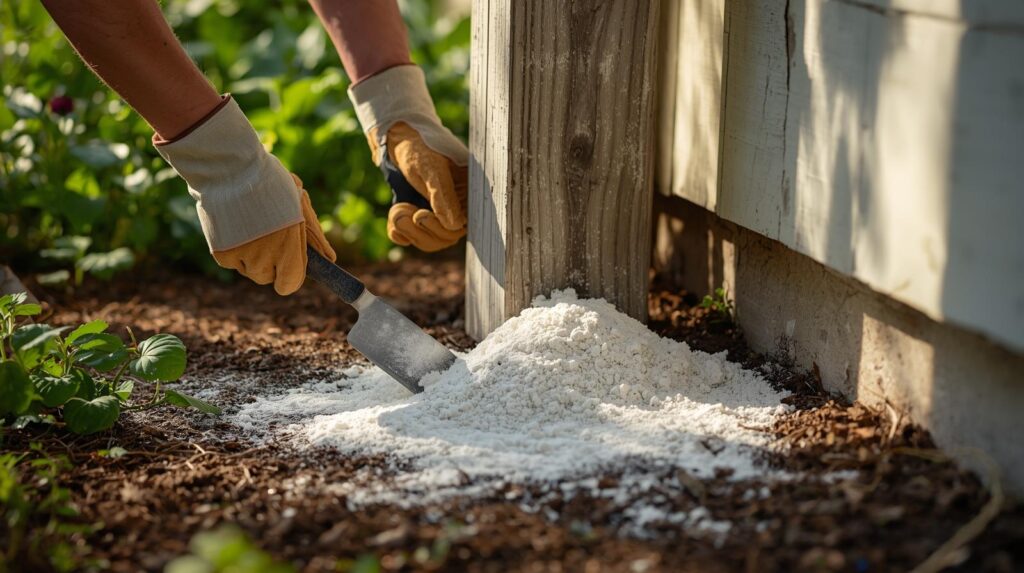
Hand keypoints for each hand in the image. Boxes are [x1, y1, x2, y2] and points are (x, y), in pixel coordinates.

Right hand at [213, 174, 335, 294]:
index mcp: (289, 250)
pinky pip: (231, 261)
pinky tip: (236, 226)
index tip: (288, 265)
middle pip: (267, 278)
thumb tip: (330, 259)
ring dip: (252, 258)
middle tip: (269, 237)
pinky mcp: (221, 254)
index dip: (290, 276)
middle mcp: (264, 260)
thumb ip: (314, 235)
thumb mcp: (300, 204)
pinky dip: (234, 250)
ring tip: (252, 227)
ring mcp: (241, 258)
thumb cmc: (272, 183)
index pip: (289, 284)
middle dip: (270, 263)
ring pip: (249, 271)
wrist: (231, 168)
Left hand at [348, 65, 468, 251]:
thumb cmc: (419, 147)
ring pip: (428, 241)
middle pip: (445, 239)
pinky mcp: (419, 217)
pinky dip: (399, 232)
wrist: (397, 139)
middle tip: (403, 209)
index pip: (463, 227)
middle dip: (420, 229)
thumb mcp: (431, 169)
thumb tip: (455, 226)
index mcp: (468, 195)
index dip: (442, 229)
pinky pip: (411, 239)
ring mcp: (438, 214)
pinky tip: (395, 214)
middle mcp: (456, 208)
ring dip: (408, 230)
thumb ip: (443, 195)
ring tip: (397, 209)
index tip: (420, 214)